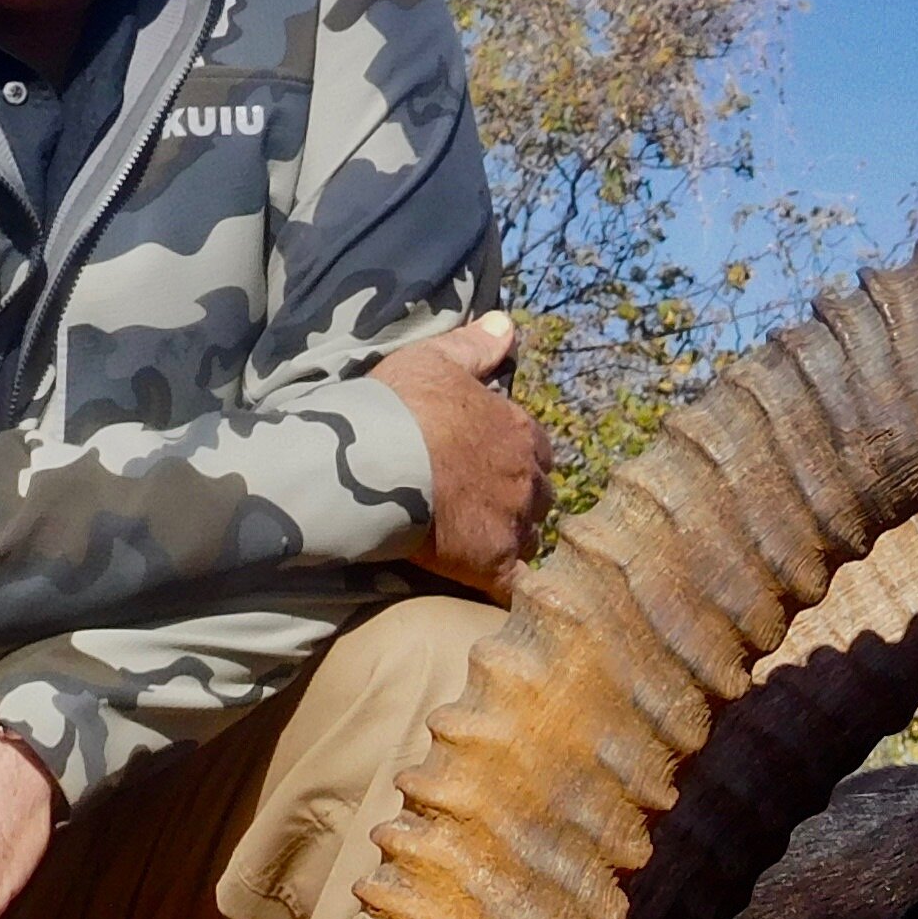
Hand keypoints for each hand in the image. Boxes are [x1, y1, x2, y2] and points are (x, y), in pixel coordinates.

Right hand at [380, 309, 547, 593]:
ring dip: (514, 543)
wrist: (377, 459)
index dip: (516, 459)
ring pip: (532, 540)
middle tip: (485, 509)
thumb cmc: (401, 405)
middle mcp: (528, 479)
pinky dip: (514, 591)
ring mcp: (514, 524)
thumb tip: (507, 324)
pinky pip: (518, 586)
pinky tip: (503, 594)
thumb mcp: (435, 359)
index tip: (490, 465)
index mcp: (520, 432)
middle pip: (540, 497)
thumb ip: (475, 346)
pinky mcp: (493, 565)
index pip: (537, 450)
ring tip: (482, 548)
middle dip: (520, 503)